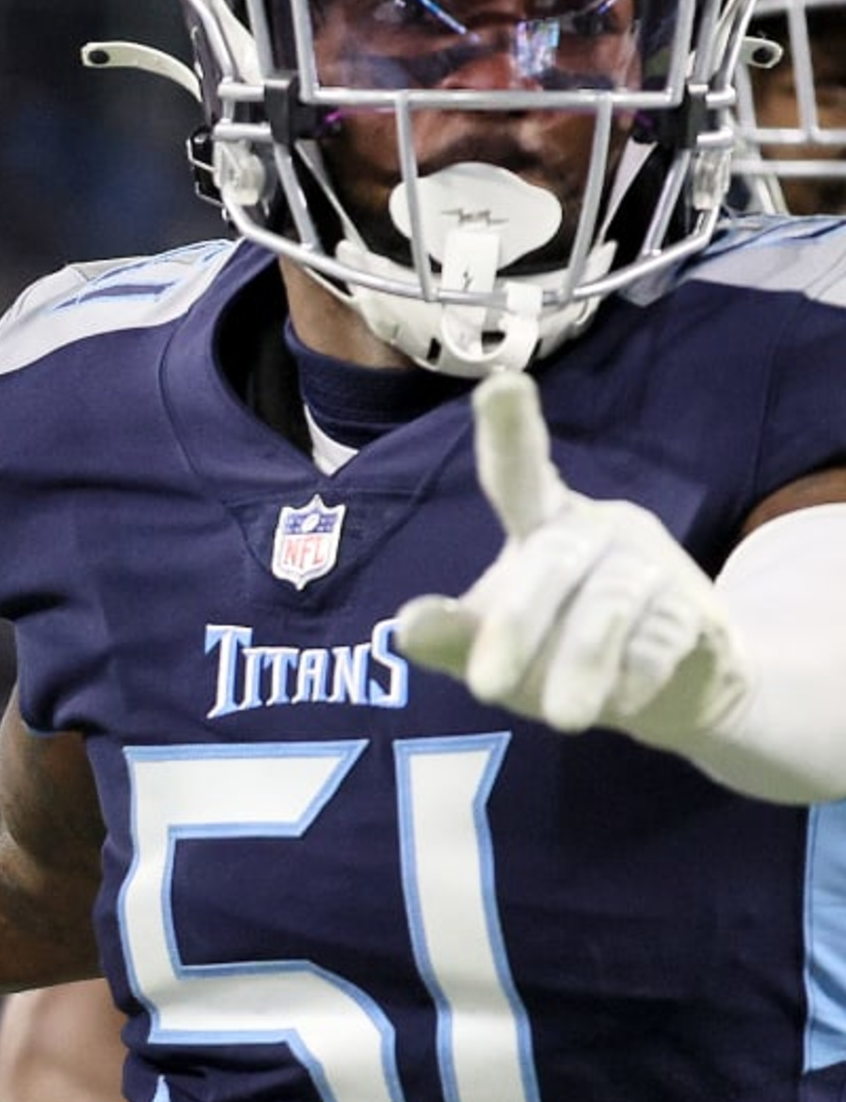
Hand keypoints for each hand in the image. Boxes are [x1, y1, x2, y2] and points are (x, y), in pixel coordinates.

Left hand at [397, 372, 740, 746]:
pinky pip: (662, 639)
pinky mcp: (697, 610)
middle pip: (552, 562)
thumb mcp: (496, 645)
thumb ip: (454, 637)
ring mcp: (652, 565)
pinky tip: (621, 704)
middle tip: (485, 689)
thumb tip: (405, 627)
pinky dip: (634, 676)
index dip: (512, 429)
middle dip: (517, 626)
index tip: (503, 383)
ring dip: (580, 665)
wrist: (670, 690)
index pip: (519, 472)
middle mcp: (599, 529)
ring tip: (559, 718)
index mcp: (543, 522)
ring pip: (610, 607)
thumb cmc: (559, 649)